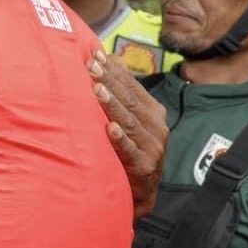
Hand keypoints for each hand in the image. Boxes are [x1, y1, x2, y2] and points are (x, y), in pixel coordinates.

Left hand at [87, 50, 167, 218]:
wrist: (139, 192)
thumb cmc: (129, 148)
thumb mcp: (130, 120)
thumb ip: (122, 94)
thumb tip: (106, 58)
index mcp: (154, 113)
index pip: (132, 86)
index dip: (114, 70)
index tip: (95, 55)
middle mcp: (157, 128)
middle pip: (130, 100)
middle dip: (109, 81)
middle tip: (90, 65)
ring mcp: (153, 148)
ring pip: (129, 122)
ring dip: (112, 105)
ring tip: (97, 89)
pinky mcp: (145, 168)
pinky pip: (131, 152)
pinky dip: (121, 140)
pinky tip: (110, 129)